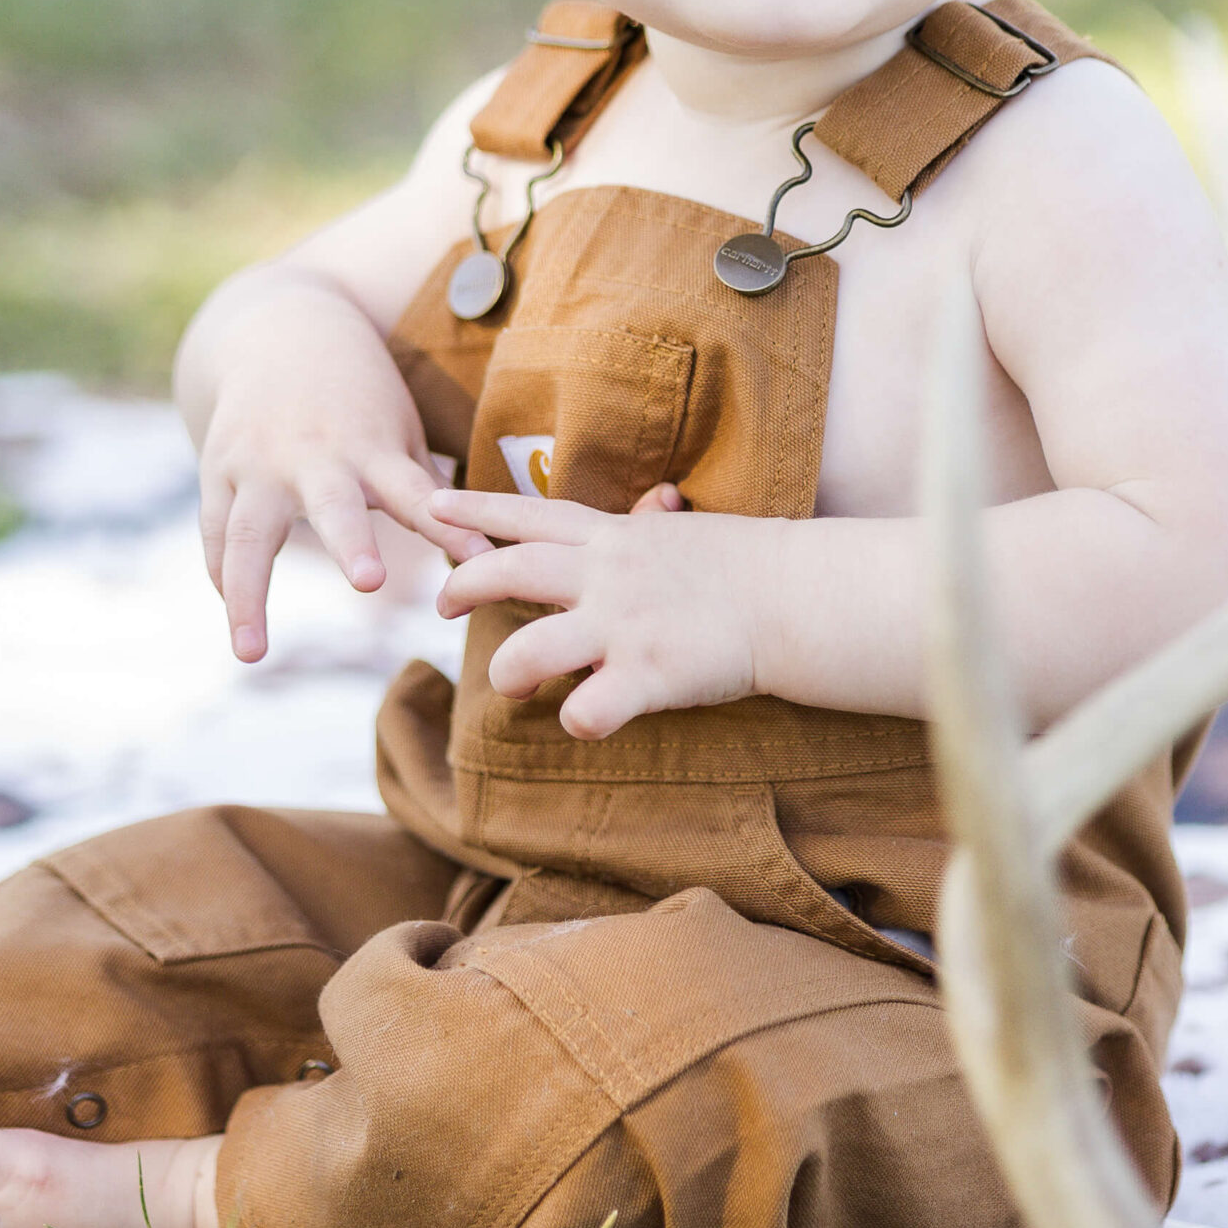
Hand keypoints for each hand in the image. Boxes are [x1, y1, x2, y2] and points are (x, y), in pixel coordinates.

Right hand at [191, 279, 481, 662]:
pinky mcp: (217, 467)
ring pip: (249, 533)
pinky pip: (216, 531)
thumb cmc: (358, 395)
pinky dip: (223, 575)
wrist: (279, 328)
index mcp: (371, 446)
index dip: (450, 528)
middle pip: (332, 504)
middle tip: (371, 581)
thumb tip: (488, 551)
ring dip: (249, 595)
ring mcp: (258, 462)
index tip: (482, 562)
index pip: (417, 492)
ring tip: (252, 653)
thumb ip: (425, 492)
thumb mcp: (399, 429)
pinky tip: (238, 621)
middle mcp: (314, 454)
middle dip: (352, 542)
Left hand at [432, 487, 778, 737]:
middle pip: (509, 570)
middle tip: (445, 606)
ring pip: (528, 651)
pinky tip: (585, 723)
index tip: (431, 505)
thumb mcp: (682, 534)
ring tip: (515, 686)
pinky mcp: (648, 674)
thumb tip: (650, 506)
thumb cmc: (747, 567)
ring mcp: (623, 626)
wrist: (796, 595)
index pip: (530, 513)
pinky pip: (588, 710)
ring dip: (508, 672)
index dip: (475, 509)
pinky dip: (577, 722)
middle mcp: (608, 576)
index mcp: (614, 539)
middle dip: (465, 586)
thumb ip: (645, 531)